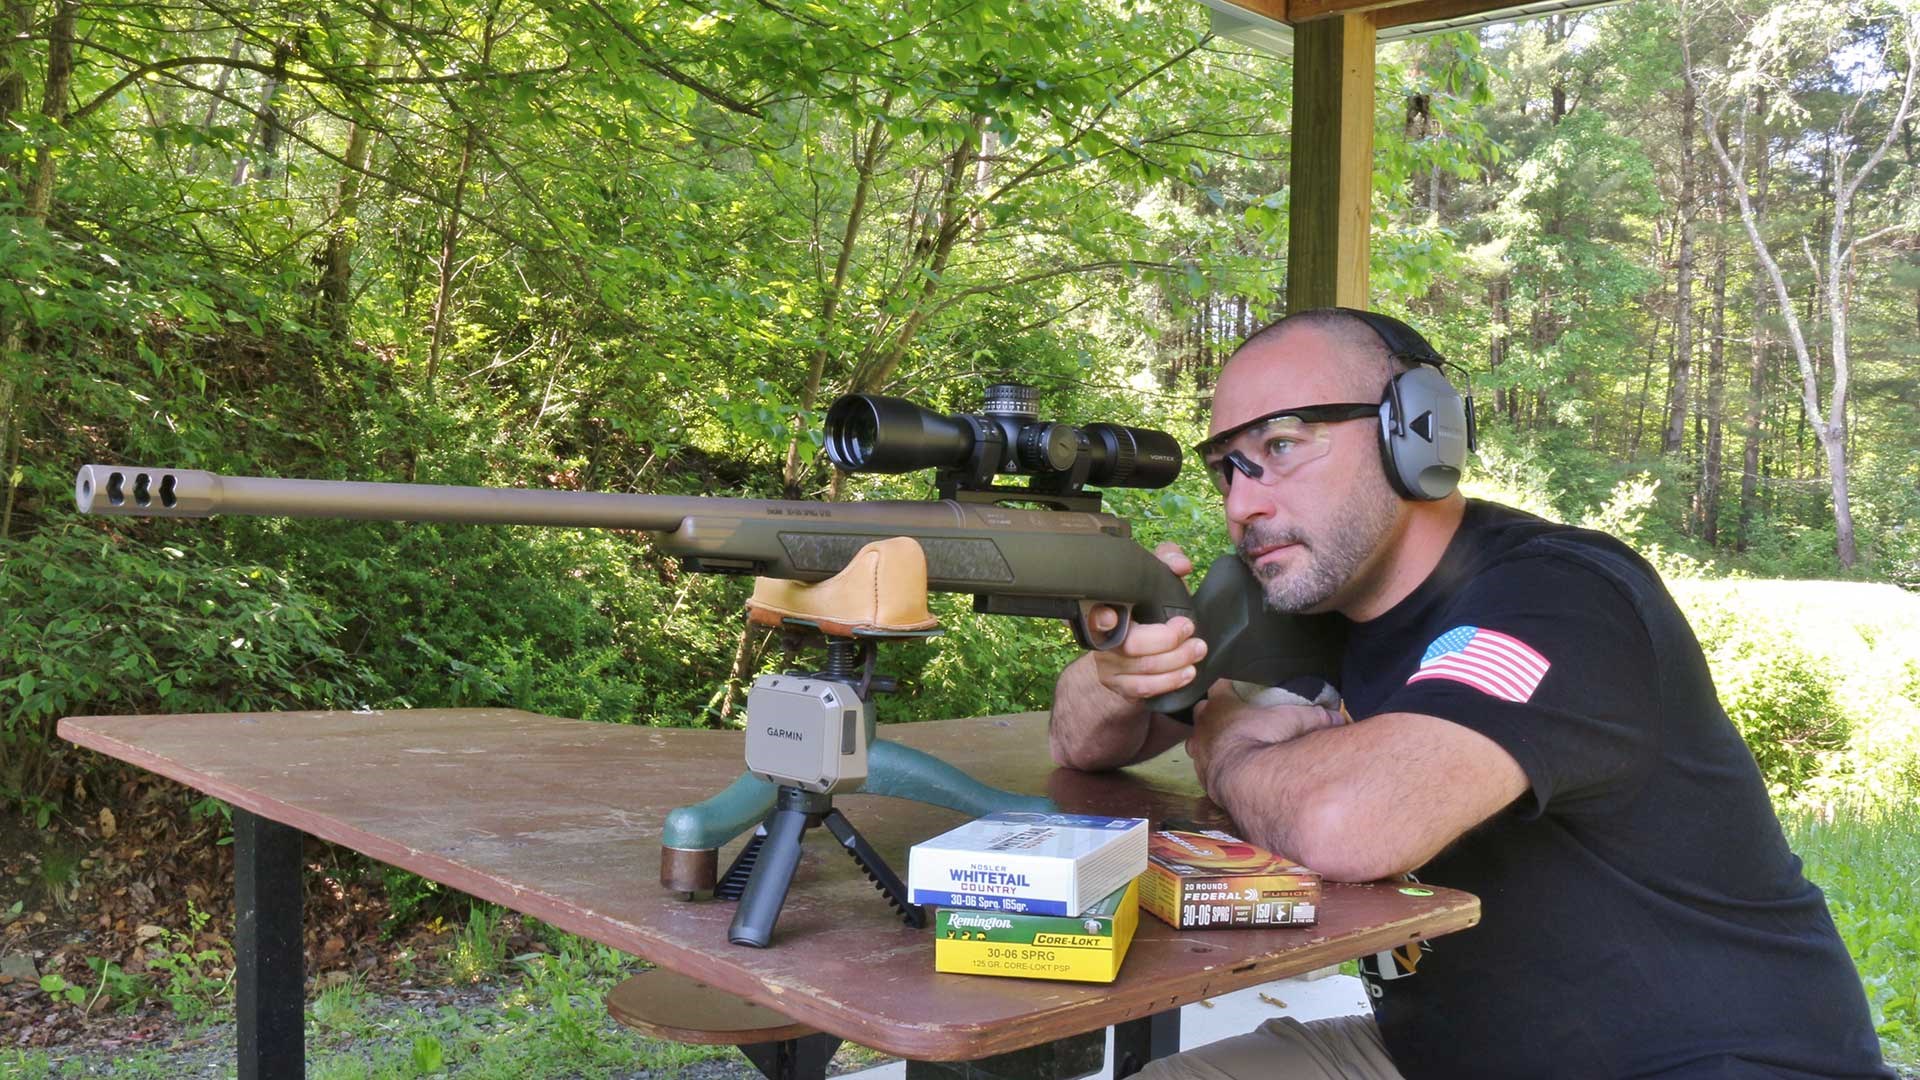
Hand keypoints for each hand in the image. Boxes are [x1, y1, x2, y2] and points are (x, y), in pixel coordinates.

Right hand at [1086, 543, 1203, 703]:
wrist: (1133, 640)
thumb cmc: (1144, 605)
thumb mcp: (1153, 577)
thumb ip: (1167, 561)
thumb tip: (1181, 565)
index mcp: (1103, 608)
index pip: (1094, 612)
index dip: (1100, 618)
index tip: (1112, 617)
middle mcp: (1101, 638)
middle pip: (1129, 645)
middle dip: (1165, 641)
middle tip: (1190, 630)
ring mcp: (1108, 665)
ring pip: (1141, 670)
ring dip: (1175, 662)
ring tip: (1197, 651)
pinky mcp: (1119, 685)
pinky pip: (1144, 689)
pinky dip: (1169, 682)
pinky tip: (1187, 673)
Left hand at [1188, 680, 1344, 796]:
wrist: (1247, 782)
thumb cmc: (1267, 742)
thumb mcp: (1296, 721)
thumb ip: (1316, 716)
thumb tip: (1337, 716)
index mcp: (1221, 703)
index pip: (1219, 685)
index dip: (1226, 686)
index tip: (1233, 687)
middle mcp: (1204, 724)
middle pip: (1202, 710)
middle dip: (1213, 712)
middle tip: (1231, 718)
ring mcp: (1199, 751)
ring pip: (1197, 738)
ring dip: (1209, 739)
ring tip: (1226, 744)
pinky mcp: (1201, 775)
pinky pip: (1202, 765)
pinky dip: (1212, 764)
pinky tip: (1226, 769)